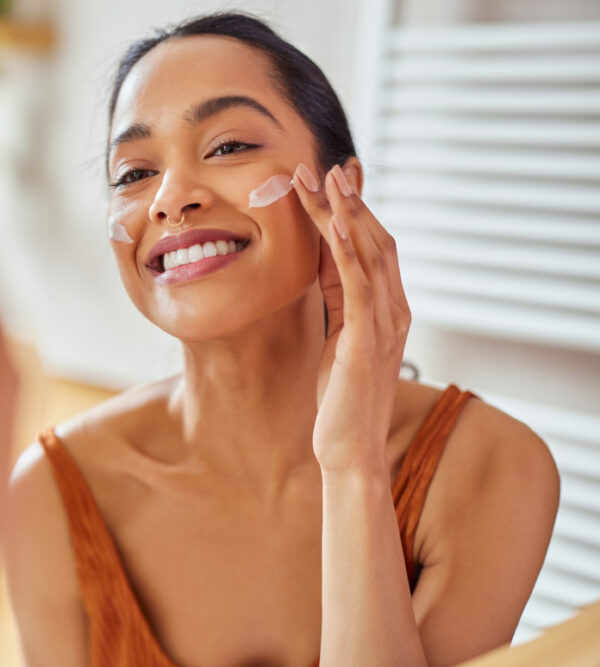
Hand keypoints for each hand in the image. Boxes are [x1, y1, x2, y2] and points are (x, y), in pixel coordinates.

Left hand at [292, 163, 410, 475]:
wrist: (348, 449)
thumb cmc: (338, 399)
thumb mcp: (335, 336)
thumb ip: (338, 300)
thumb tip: (325, 261)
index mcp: (387, 309)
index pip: (373, 247)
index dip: (354, 211)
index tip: (332, 180)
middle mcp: (394, 310)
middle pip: (375, 240)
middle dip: (349, 201)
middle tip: (323, 166)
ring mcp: (385, 324)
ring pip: (368, 254)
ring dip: (345, 213)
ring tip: (323, 179)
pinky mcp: (367, 339)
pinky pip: (359, 285)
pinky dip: (347, 252)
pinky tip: (333, 225)